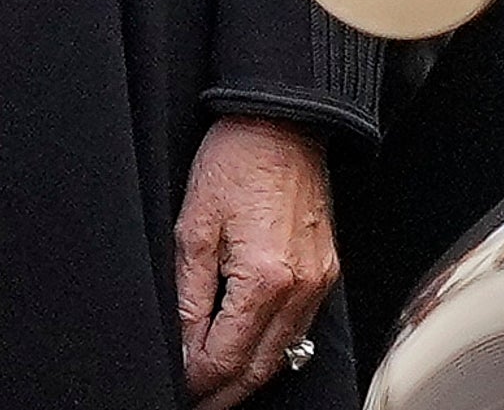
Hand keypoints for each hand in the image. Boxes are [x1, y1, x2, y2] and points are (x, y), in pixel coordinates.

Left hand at [178, 115, 335, 408]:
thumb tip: (182, 342)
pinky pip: (299, 327)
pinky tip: (248, 348)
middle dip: (224, 391)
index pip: (227, 356)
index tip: (178, 385)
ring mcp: (318, 282)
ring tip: (215, 383)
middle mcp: (299, 288)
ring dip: (248, 374)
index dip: (197, 378)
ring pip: (283, 353)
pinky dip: (272, 345)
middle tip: (195, 399)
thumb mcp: (193, 226)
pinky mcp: (325, 271)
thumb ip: (188, 293)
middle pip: (260, 368)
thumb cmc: (235, 161)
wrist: (281, 122)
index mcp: (264, 279)